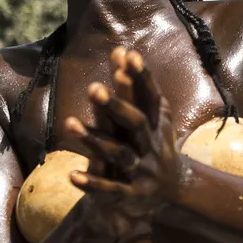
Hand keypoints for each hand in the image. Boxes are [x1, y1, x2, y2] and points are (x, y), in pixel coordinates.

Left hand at [66, 48, 182, 217]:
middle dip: (115, 106)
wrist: (174, 190)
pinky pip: (110, 188)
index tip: (128, 54)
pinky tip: (71, 174)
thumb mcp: (154, 115)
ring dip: (94, 140)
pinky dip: (93, 183)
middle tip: (92, 88)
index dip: (141, 77)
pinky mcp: (131, 192)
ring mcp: (142, 169)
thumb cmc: (157, 143)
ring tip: (68, 123)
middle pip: (135, 123)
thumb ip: (137, 87)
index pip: (150, 96)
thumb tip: (123, 50)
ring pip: (119, 154)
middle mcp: (151, 144)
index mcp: (157, 123)